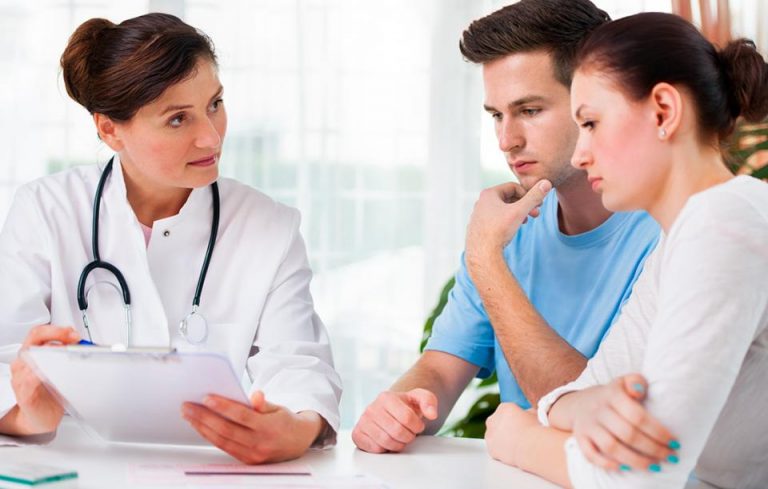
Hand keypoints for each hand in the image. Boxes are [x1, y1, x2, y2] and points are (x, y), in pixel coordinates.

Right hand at [5, 325, 79, 435]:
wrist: (41, 417)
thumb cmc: (51, 392)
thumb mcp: (63, 371)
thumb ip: (70, 357)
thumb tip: (89, 347)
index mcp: (34, 353)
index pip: (41, 332)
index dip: (57, 330)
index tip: (74, 334)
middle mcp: (25, 362)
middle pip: (35, 339)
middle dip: (56, 335)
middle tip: (74, 339)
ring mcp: (21, 377)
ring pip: (30, 358)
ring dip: (49, 354)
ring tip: (65, 354)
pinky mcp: (23, 394)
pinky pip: (28, 380)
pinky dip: (40, 375)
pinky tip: (51, 373)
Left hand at [182, 391, 324, 463]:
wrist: (298, 442)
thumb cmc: (285, 420)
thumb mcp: (279, 407)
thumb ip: (264, 402)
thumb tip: (255, 395)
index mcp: (269, 427)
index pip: (242, 416)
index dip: (223, 407)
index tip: (206, 397)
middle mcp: (260, 443)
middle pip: (227, 429)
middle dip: (204, 417)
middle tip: (188, 407)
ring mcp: (253, 455)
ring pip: (222, 441)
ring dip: (202, 427)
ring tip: (189, 416)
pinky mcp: (247, 460)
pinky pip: (224, 448)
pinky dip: (210, 437)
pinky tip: (201, 427)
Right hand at [352, 388, 437, 452]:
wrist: (390, 411)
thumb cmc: (406, 407)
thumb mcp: (420, 399)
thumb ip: (429, 402)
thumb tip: (432, 414)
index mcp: (386, 397)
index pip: (407, 418)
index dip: (417, 426)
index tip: (417, 426)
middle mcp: (372, 408)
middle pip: (397, 431)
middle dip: (408, 436)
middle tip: (409, 434)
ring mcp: (363, 421)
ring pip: (385, 441)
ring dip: (398, 444)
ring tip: (400, 438)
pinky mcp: (357, 434)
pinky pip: (374, 449)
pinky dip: (384, 449)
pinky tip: (387, 441)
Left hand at [465, 180, 551, 271]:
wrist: (483, 253)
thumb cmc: (499, 230)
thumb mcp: (520, 211)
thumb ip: (534, 197)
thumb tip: (546, 183)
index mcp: (489, 194)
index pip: (513, 187)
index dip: (528, 194)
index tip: (538, 204)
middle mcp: (481, 202)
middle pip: (508, 198)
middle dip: (524, 204)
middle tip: (537, 213)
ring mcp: (479, 215)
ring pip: (503, 209)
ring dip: (517, 213)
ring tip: (527, 221)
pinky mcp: (479, 227)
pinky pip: (497, 219)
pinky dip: (508, 220)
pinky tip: (514, 228)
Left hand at [485, 403, 539, 466]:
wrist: (531, 446)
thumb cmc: (535, 430)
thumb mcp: (534, 414)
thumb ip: (527, 412)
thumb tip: (527, 414)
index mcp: (504, 407)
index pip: (505, 410)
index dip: (513, 418)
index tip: (519, 424)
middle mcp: (493, 418)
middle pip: (497, 421)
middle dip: (504, 427)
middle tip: (517, 435)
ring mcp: (490, 433)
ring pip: (494, 435)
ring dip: (501, 438)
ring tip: (516, 444)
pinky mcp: (490, 447)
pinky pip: (494, 448)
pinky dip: (501, 450)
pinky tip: (512, 451)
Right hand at [561, 374, 678, 471]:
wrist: (581, 402)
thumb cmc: (614, 395)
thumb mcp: (624, 382)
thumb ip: (635, 382)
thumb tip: (639, 391)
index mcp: (612, 394)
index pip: (637, 416)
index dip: (658, 431)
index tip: (675, 442)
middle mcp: (598, 410)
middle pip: (627, 434)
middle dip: (653, 449)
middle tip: (670, 457)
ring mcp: (588, 425)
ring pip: (611, 447)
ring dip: (635, 460)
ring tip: (654, 466)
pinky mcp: (580, 438)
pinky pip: (591, 455)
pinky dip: (607, 464)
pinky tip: (625, 468)